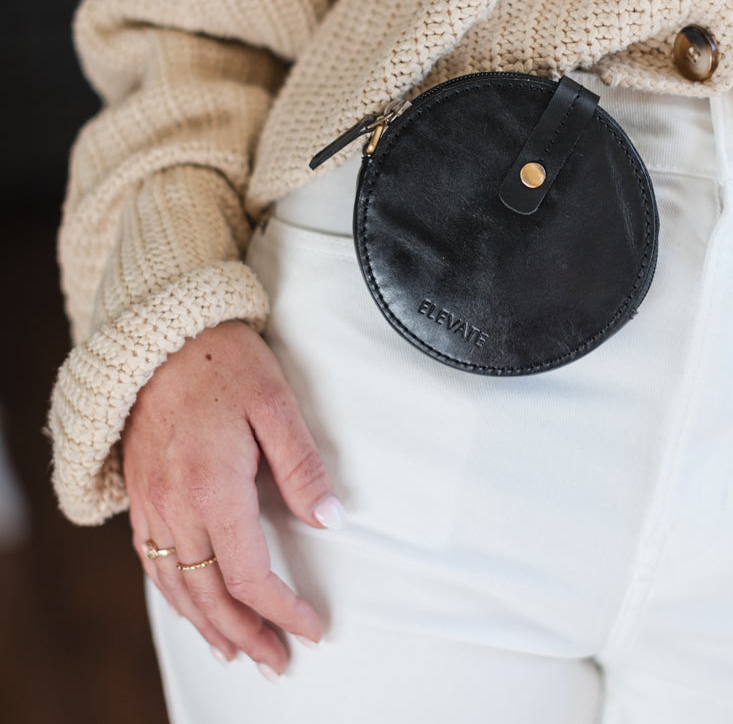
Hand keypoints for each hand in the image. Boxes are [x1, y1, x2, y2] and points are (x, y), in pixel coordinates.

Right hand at [122, 320, 340, 676]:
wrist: (163, 332)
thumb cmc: (225, 362)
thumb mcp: (276, 404)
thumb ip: (303, 466)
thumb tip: (331, 520)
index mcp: (212, 487)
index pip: (249, 574)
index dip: (282, 610)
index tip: (312, 628)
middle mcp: (174, 505)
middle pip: (208, 594)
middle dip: (246, 634)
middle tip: (278, 662)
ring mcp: (150, 501)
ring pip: (174, 586)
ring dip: (207, 626)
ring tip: (236, 652)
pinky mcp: (140, 492)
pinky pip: (152, 561)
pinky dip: (174, 595)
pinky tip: (190, 605)